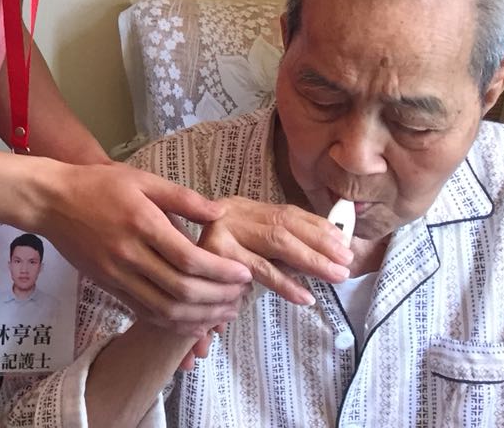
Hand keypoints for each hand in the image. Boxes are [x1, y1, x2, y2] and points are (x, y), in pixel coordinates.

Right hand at [34, 161, 253, 333]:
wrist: (51, 201)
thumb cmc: (99, 185)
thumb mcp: (142, 179)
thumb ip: (182, 197)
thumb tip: (219, 212)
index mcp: (142, 224)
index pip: (190, 260)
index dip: (221, 272)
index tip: (244, 275)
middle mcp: (130, 255)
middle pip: (182, 291)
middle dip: (218, 299)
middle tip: (240, 297)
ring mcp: (117, 275)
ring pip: (165, 310)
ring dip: (200, 318)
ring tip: (224, 313)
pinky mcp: (108, 287)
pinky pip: (145, 313)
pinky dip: (173, 323)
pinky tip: (193, 322)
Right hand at [195, 195, 352, 302]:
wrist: (156, 261)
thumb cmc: (203, 264)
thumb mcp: (238, 246)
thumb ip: (268, 248)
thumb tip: (319, 248)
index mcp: (241, 207)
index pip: (285, 212)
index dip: (316, 226)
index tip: (344, 241)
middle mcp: (231, 212)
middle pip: (284, 224)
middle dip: (320, 243)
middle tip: (347, 262)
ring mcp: (221, 230)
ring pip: (276, 242)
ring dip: (311, 260)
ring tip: (337, 276)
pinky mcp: (213, 252)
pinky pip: (256, 269)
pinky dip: (283, 282)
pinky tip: (304, 296)